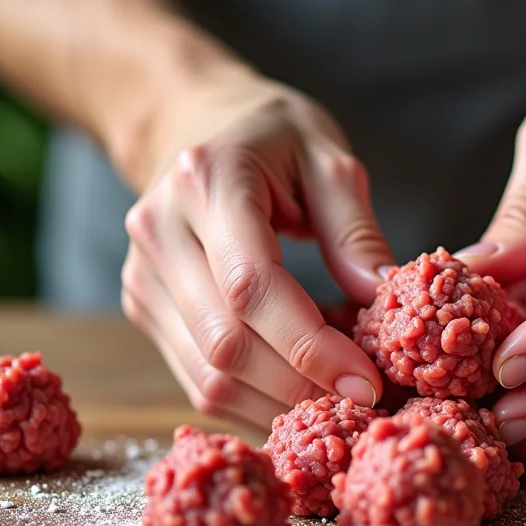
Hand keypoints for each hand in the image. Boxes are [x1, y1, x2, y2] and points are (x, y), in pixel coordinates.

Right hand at [120, 68, 392, 425]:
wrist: (189, 121)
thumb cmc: (270, 136)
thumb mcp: (327, 157)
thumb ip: (355, 229)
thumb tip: (383, 301)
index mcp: (207, 181)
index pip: (252, 287)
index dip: (310, 347)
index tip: (367, 382)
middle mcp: (160, 232)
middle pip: (226, 343)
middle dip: (302, 387)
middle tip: (366, 403)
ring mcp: (143, 275)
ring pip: (207, 375)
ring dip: (280, 404)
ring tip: (338, 399)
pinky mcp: (144, 307)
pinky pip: (198, 379)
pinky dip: (256, 400)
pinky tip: (301, 392)